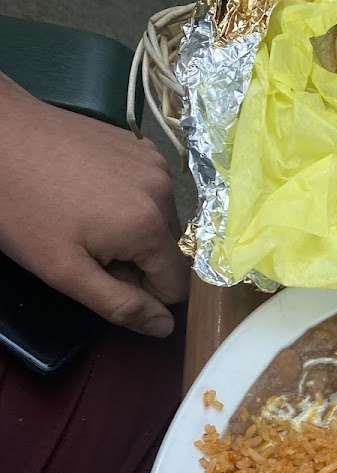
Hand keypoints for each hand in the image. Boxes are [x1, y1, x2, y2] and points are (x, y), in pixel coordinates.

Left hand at [0, 74, 188, 337]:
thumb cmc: (23, 207)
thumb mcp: (64, 271)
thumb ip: (120, 305)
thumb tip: (164, 327)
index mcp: (151, 226)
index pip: (176, 286)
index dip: (141, 292)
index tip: (100, 274)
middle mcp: (164, 191)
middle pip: (168, 252)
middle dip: (136, 260)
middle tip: (86, 245)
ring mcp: (154, 163)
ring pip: (160, 221)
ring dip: (132, 230)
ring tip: (85, 214)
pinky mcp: (140, 145)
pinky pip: (150, 191)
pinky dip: (128, 199)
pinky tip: (90, 188)